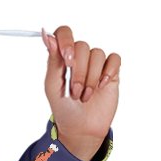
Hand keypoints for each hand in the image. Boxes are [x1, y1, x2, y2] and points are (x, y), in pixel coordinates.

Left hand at [41, 25, 119, 160]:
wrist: (81, 128)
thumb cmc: (64, 107)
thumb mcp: (52, 86)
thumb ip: (52, 61)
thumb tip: (47, 35)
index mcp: (62, 58)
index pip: (64, 33)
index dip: (66, 41)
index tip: (68, 60)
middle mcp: (79, 57)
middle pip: (82, 46)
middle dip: (78, 72)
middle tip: (74, 92)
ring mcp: (96, 63)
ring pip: (97, 54)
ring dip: (90, 78)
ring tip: (85, 95)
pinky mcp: (111, 71)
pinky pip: (114, 59)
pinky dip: (107, 72)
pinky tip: (101, 86)